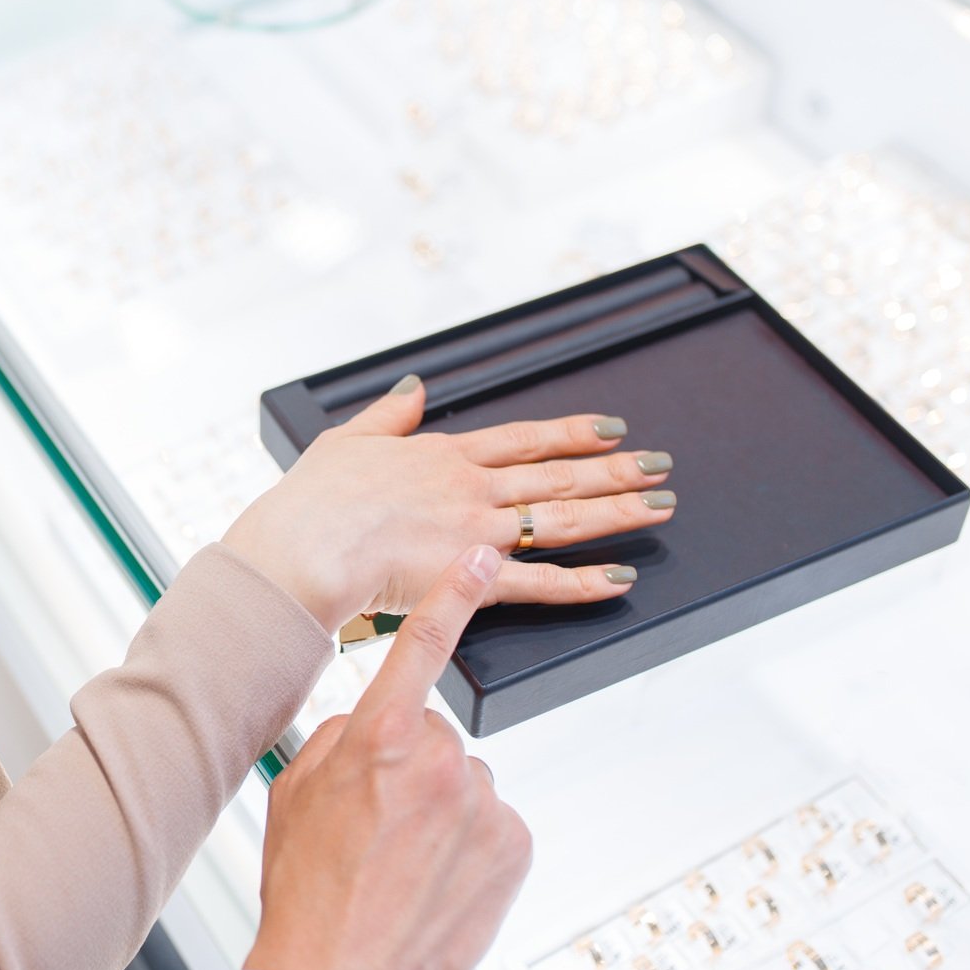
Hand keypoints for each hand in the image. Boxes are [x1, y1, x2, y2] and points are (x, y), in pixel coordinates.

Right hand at [223, 375, 673, 630]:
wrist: (308, 545)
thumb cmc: (315, 499)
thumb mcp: (348, 438)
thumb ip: (388, 415)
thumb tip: (413, 386)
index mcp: (443, 457)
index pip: (524, 440)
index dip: (573, 434)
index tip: (612, 429)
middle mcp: (471, 490)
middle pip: (558, 475)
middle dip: (616, 470)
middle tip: (662, 465)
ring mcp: (477, 534)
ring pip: (561, 518)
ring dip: (617, 512)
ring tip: (660, 506)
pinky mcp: (471, 580)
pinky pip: (540, 582)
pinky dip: (583, 583)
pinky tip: (620, 579)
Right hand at [242, 545, 531, 969]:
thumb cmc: (308, 891)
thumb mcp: (295, 792)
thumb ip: (340, 738)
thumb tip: (369, 723)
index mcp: (378, 739)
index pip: (421, 645)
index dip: (452, 593)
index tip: (480, 555)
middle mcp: (439, 763)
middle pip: (433, 738)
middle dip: (411, 770)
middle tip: (378, 828)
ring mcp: (483, 805)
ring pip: (465, 785)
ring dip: (442, 813)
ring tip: (402, 866)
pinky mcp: (515, 846)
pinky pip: (493, 826)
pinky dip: (470, 848)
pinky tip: (433, 882)